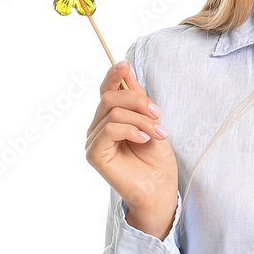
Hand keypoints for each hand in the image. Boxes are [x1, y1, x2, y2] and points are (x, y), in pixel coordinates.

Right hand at [85, 60, 178, 226]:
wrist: (160, 190)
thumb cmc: (157, 161)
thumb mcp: (151, 122)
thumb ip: (137, 98)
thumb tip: (125, 68)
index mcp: (111, 118)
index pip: (106, 90)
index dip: (113, 75)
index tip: (125, 63)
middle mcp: (98, 128)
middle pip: (110, 98)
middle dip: (138, 101)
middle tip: (159, 114)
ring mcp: (94, 141)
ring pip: (113, 112)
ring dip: (142, 120)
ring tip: (159, 133)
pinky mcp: (94, 154)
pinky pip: (110, 129)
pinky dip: (132, 130)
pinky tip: (145, 140)